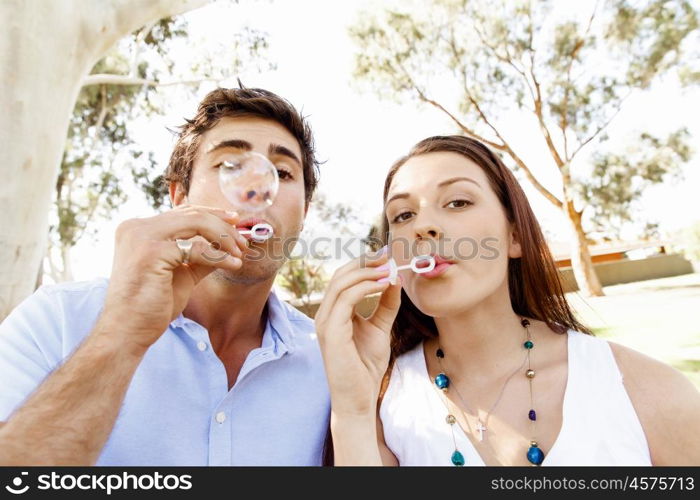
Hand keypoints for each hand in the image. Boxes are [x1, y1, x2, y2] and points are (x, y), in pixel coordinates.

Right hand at [98, 204, 248, 352]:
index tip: (235, 221)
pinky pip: (198, 249)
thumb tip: (226, 246)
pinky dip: (219, 256)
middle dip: (223, 226)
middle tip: (243, 243)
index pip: (182, 211)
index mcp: (138, 229)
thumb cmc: (151, 306)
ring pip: (197, 224)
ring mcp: (142, 237)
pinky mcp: (152, 252)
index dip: (212, 214)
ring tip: (240, 254)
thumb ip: (197, 256)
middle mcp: (137, 227)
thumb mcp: (179, 273)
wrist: (127, 331)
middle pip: (192, 214)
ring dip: (224, 238)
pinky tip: (232, 265)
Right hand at [315, 248, 401, 415]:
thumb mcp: (380, 328)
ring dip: (367, 272)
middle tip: (388, 256)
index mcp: (333, 312)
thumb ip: (385, 304)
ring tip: (389, 269)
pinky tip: (384, 284)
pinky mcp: (332, 332)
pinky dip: (366, 287)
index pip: (343, 278)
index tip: (387, 256)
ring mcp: (325, 322)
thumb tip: (395, 278)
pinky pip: (346, 299)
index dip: (364, 264)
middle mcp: (325, 314)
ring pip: (341, 283)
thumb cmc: (365, 366)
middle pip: (340, 275)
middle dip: (365, 262)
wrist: (359, 397)